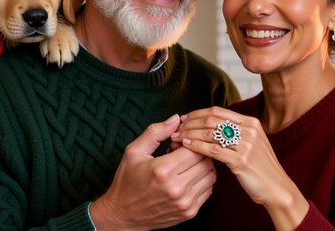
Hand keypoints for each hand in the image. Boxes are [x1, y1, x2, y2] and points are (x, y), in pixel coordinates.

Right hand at [91, 114, 215, 229]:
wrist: (123, 215)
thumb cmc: (127, 182)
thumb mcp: (134, 151)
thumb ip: (156, 132)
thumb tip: (176, 119)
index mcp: (162, 170)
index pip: (193, 148)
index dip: (190, 141)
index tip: (179, 142)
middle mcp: (176, 188)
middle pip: (205, 161)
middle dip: (198, 152)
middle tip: (184, 151)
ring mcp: (185, 202)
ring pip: (211, 175)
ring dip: (203, 165)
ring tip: (187, 164)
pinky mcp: (190, 212)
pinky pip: (208, 189)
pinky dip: (203, 180)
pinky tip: (189, 176)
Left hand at [174, 107, 308, 227]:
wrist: (277, 188)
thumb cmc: (261, 168)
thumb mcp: (253, 143)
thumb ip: (236, 132)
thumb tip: (212, 125)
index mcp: (251, 122)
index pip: (217, 111)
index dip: (197, 113)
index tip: (184, 119)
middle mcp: (249, 130)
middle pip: (211, 119)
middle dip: (190, 123)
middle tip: (177, 129)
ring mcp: (246, 144)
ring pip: (210, 133)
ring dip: (190, 133)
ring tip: (177, 138)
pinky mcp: (240, 160)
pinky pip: (212, 149)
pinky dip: (196, 146)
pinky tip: (186, 147)